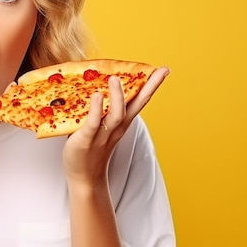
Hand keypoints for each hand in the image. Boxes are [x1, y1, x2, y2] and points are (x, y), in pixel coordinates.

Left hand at [62, 67, 169, 184]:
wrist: (83, 177)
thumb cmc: (89, 147)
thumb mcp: (98, 125)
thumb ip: (98, 108)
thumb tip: (92, 83)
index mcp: (121, 122)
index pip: (139, 101)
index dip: (151, 85)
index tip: (163, 70)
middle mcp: (116, 127)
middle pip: (136, 105)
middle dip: (148, 88)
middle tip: (158, 71)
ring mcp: (103, 134)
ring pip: (116, 114)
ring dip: (117, 96)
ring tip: (115, 78)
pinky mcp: (86, 140)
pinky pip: (93, 124)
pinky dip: (96, 110)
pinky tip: (98, 97)